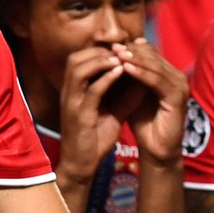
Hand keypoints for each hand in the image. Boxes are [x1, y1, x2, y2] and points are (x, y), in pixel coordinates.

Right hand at [57, 45, 139, 185]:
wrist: (82, 163)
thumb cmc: (96, 137)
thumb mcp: (114, 111)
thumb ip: (126, 95)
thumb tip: (144, 78)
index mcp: (75, 90)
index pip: (80, 59)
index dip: (100, 50)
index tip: (123, 49)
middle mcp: (70, 92)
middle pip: (75, 58)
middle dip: (99, 50)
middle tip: (123, 50)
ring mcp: (72, 102)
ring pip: (78, 68)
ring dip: (101, 59)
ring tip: (122, 57)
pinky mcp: (79, 115)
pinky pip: (91, 90)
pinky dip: (105, 78)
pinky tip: (120, 72)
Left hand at [120, 39, 188, 166]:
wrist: (156, 148)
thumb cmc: (143, 122)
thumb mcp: (132, 93)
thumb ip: (129, 75)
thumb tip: (114, 53)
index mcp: (169, 75)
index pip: (151, 54)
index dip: (132, 48)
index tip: (112, 45)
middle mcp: (178, 78)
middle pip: (154, 56)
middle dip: (132, 51)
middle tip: (113, 46)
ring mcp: (180, 87)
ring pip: (155, 66)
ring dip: (135, 59)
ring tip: (116, 54)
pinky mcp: (177, 98)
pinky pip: (157, 80)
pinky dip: (141, 73)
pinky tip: (125, 68)